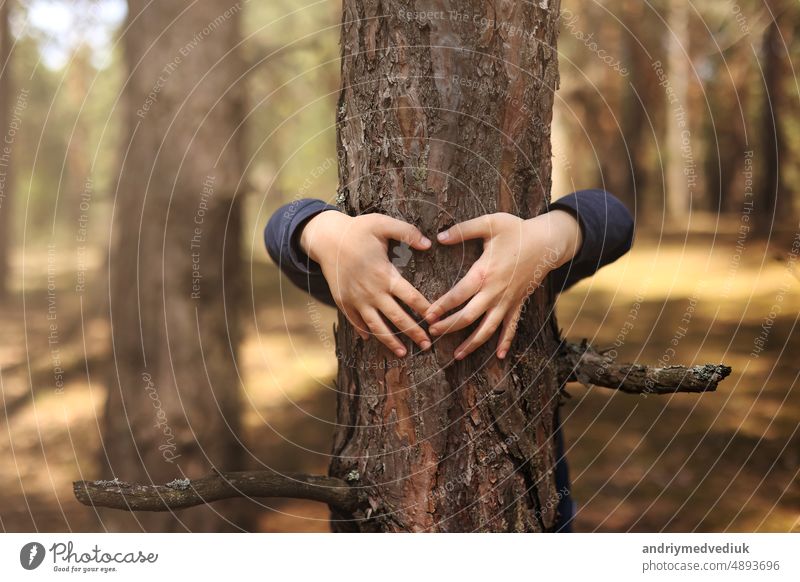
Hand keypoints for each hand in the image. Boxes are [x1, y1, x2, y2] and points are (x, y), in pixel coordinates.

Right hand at [300, 210, 432, 356]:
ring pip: (376, 326)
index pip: (411, 297)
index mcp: (384, 274)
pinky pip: (355, 322)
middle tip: (427, 345)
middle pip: (398, 318)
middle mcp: (372, 292)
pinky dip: (364, 332)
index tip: (437, 320)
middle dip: (414, 333)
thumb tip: (429, 243)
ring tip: (403, 353)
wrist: (325, 238)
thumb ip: (407, 232)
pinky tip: (371, 340)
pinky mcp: (343, 302)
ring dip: (391, 341)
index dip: (426, 310)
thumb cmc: (357, 229)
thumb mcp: (382, 224)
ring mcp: (356, 300)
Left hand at [424, 210, 582, 359]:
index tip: (428, 315)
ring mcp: (507, 301)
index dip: (442, 307)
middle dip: (449, 327)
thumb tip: (439, 237)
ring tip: (457, 355)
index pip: (458, 295)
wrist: (547, 242)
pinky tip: (500, 356)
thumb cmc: (516, 230)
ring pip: (488, 328)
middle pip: (469, 317)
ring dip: (472, 343)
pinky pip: (511, 327)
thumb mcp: (489, 223)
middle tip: (432, 333)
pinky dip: (506, 342)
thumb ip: (463, 230)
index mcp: (484, 273)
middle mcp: (495, 292)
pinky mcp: (518, 303)